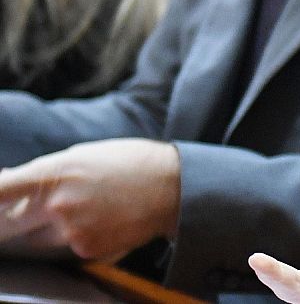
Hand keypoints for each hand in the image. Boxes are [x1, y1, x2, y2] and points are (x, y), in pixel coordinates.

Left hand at [0, 138, 179, 261]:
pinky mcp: (88, 250)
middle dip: (16, 217)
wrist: (175, 186)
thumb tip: (10, 185)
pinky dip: (77, 238)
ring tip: (86, 210)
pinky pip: (67, 248)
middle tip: (39, 209)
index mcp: (55, 172)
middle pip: (11, 221)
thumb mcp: (84, 155)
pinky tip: (103, 221)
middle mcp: (58, 204)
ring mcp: (72, 231)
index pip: (1, 189)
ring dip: (50, 228)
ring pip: (39, 238)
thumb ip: (47, 172)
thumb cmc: (131, 163)